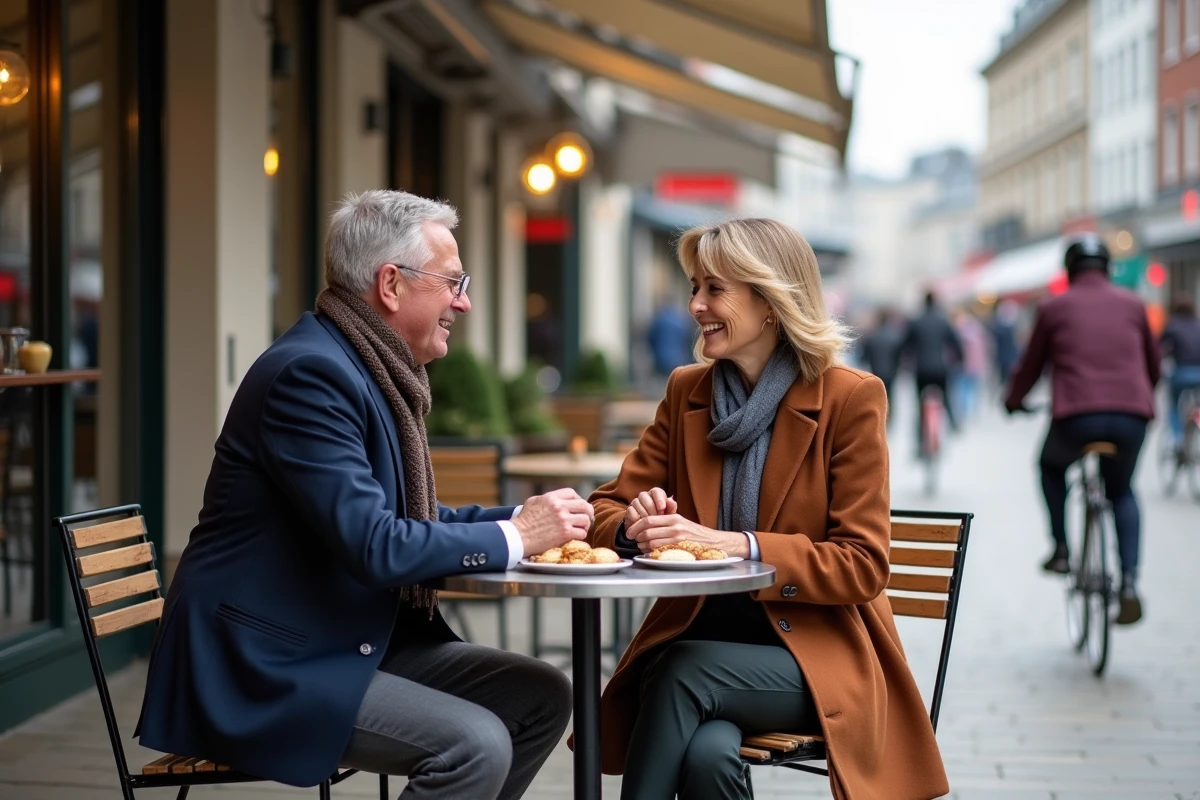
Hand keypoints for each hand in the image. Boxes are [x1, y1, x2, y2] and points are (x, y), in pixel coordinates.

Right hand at [513, 488, 593, 555]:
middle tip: (587, 517)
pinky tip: (575, 537)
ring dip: (585, 525)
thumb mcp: (533, 502)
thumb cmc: (523, 521)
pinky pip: (582, 533)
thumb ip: (547, 499)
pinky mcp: (565, 534)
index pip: (572, 493)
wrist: (518, 537)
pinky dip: (581, 536)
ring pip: (586, 520)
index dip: (577, 499)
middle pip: (584, 505)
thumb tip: (556, 500)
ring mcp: (564, 521)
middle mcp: (559, 507)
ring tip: (581, 528)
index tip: (577, 507)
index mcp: (551, 498)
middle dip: (588, 511)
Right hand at [624, 488, 677, 530]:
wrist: (649, 531)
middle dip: (651, 508)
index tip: (662, 509)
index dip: (659, 499)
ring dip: (644, 514)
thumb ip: (671, 508)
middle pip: (645, 496)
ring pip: (637, 503)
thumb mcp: (668, 516)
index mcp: (656, 494)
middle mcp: (645, 495)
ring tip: (650, 524)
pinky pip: (631, 511)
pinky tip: (641, 526)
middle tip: (656, 518)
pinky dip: (636, 519)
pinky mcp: (629, 509)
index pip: (656, 491)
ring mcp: (636, 502)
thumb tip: (671, 500)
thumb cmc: (661, 521)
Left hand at [625, 513, 746, 557]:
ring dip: (643, 547)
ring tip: (643, 547)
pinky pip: (660, 552)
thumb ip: (666, 520)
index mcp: (674, 518)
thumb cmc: (696, 533)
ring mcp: (678, 539)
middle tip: (635, 541)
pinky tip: (651, 553)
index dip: (635, 526)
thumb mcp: (682, 522)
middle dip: (637, 538)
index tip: (629, 532)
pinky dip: (652, 553)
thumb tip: (647, 520)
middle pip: (647, 532)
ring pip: (651, 543)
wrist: (716, 542)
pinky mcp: (681, 549)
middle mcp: (675, 527)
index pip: (648, 520)